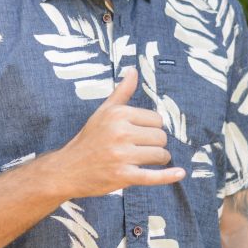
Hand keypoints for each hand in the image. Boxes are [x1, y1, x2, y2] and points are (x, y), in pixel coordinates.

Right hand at [54, 68, 185, 197]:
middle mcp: (120, 132)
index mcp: (118, 114)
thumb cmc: (89, 139)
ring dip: (159, 159)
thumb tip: (133, 71)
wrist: (68, 169)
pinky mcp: (123, 176)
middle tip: (141, 148)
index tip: (141, 134)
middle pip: (161, 137)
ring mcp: (122, 156)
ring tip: (144, 159)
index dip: (152, 128)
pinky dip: (168, 176)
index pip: (156, 119)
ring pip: (160, 155)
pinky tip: (180, 173)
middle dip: (156, 144)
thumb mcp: (104, 111)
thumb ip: (122, 92)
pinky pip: (153, 176)